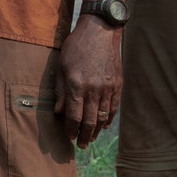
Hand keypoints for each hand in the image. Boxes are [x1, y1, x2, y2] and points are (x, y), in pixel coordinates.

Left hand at [56, 17, 122, 147]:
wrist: (99, 32)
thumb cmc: (76, 47)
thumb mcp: (61, 66)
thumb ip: (60, 91)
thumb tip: (58, 113)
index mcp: (76, 85)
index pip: (73, 115)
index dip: (70, 129)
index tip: (68, 137)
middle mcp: (93, 89)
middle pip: (89, 121)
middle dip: (84, 135)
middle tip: (80, 145)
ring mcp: (107, 88)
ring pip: (103, 117)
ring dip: (96, 131)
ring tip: (90, 139)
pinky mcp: (117, 84)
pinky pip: (114, 107)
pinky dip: (109, 119)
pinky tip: (103, 126)